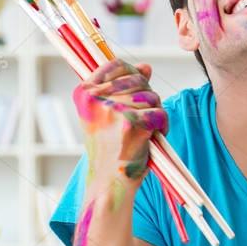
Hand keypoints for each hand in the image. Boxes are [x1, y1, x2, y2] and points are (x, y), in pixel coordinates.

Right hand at [72, 60, 167, 186]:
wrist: (109, 181)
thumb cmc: (110, 148)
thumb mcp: (108, 114)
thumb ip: (124, 87)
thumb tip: (146, 67)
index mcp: (84, 93)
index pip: (116, 64)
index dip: (134, 74)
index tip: (138, 89)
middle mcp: (95, 99)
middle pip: (139, 80)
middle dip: (148, 97)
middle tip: (141, 119)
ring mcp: (113, 110)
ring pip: (152, 96)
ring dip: (155, 112)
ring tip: (144, 130)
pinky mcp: (132, 123)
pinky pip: (160, 113)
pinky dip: (163, 126)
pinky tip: (152, 137)